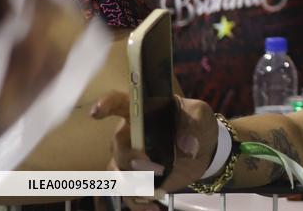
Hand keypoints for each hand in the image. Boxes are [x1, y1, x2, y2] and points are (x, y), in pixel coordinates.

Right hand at [91, 91, 217, 206]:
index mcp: (143, 111)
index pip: (120, 103)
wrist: (204, 149)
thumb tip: (186, 144)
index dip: (106, 105)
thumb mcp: (201, 116)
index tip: (97, 112)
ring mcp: (130, 158)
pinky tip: (153, 207)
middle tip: (153, 167)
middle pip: (118, 146)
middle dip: (131, 158)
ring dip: (132, 183)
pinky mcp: (136, 179)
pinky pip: (128, 194)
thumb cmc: (196, 124)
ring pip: (116, 173)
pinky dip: (138, 203)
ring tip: (155, 190)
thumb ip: (194, 123)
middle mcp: (129, 134)